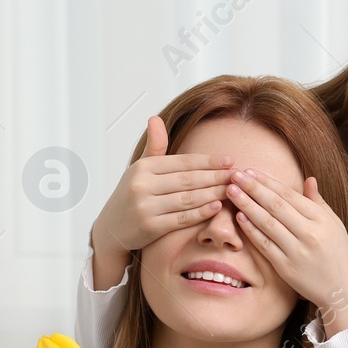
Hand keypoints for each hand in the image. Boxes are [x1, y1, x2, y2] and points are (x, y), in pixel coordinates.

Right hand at [91, 115, 234, 271]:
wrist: (111, 229)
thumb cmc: (132, 195)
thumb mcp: (139, 169)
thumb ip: (154, 147)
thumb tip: (155, 118)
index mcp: (143, 167)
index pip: (182, 162)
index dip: (208, 161)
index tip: (229, 160)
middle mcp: (142, 185)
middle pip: (188, 180)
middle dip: (215, 177)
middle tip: (236, 175)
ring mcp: (145, 207)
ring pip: (187, 198)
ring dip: (213, 194)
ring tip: (231, 189)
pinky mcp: (150, 227)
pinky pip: (181, 218)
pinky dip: (201, 213)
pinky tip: (216, 207)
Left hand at [224, 168, 347, 336]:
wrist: (342, 289)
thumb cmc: (338, 253)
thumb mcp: (334, 224)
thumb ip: (318, 202)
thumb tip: (309, 179)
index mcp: (321, 219)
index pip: (289, 195)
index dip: (267, 182)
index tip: (250, 171)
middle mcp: (309, 233)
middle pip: (276, 205)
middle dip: (253, 188)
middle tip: (234, 175)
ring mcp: (297, 251)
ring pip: (267, 223)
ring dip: (247, 205)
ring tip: (231, 191)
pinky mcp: (286, 268)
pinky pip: (265, 245)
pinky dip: (251, 231)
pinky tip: (239, 217)